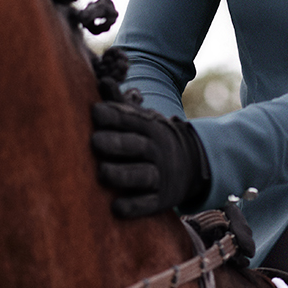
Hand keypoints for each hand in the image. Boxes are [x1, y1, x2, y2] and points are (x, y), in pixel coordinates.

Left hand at [91, 101, 210, 218]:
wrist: (192, 165)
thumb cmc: (152, 139)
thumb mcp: (142, 120)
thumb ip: (120, 105)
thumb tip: (103, 81)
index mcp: (150, 128)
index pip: (131, 120)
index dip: (114, 115)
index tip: (95, 112)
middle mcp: (156, 151)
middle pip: (137, 146)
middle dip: (117, 143)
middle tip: (95, 141)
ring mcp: (160, 176)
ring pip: (142, 175)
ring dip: (122, 174)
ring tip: (102, 172)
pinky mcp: (162, 200)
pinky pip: (148, 204)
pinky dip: (134, 206)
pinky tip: (116, 207)